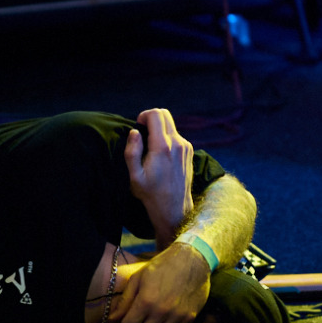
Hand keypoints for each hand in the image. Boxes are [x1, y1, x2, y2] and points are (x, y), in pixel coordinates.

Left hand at [113, 246, 209, 322]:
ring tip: (155, 320)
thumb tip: (113, 318)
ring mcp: (177, 316)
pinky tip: (168, 318)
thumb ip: (125, 300)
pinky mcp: (190, 318)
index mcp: (146, 300)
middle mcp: (162, 311)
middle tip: (143, 319)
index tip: (131, 317)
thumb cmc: (161, 266)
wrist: (192, 259)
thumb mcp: (138, 278)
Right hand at [122, 108, 192, 239]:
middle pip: (165, 114)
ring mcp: (186, 147)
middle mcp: (178, 143)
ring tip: (151, 148)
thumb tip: (134, 132)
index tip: (138, 126)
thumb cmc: (150, 193)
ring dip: (159, 129)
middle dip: (151, 118)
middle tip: (142, 132)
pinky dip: (167, 138)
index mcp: (162, 147)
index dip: (143, 115)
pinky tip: (161, 155)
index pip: (156, 114)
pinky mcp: (189, 151)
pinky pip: (176, 135)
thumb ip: (132, 152)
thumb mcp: (134, 176)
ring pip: (171, 125)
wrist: (173, 208)